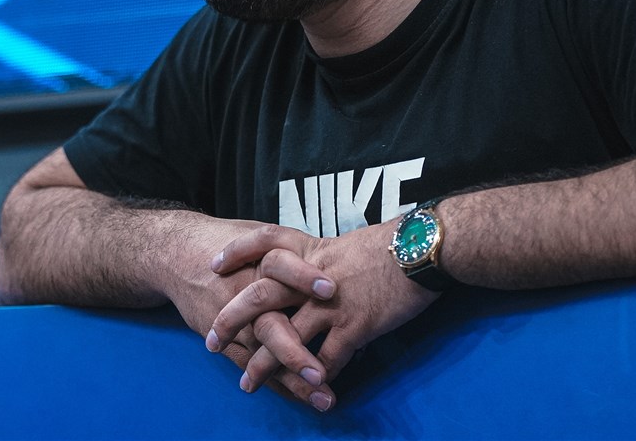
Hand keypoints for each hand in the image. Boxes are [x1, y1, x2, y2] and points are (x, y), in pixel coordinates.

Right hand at [164, 215, 337, 407]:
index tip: (331, 289)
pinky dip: (277, 382)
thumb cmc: (227, 243)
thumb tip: (335, 257)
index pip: (281, 266)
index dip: (304, 276)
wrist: (178, 256)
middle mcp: (247, 295)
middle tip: (321, 370)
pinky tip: (302, 395)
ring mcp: (236, 322)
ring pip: (263, 353)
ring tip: (320, 392)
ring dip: (292, 375)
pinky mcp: (227, 341)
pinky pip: (252, 365)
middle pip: (269, 323)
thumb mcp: (257, 236)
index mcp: (259, 262)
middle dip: (294, 349)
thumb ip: (292, 248)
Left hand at [207, 222, 441, 402]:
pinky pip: (327, 359)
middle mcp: (313, 276)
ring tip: (247, 383)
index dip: (237, 251)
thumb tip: (314, 275)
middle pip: (260, 295)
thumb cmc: (395, 244)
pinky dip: (315, 379)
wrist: (423, 249)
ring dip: (264, 364)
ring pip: (285, 336)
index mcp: (313, 250)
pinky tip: (309, 393)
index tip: (214, 266)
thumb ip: (326, 260)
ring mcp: (332, 302)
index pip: (265, 241)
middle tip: (212, 341)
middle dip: (232, 319)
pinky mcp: (355, 325)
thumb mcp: (351, 243)